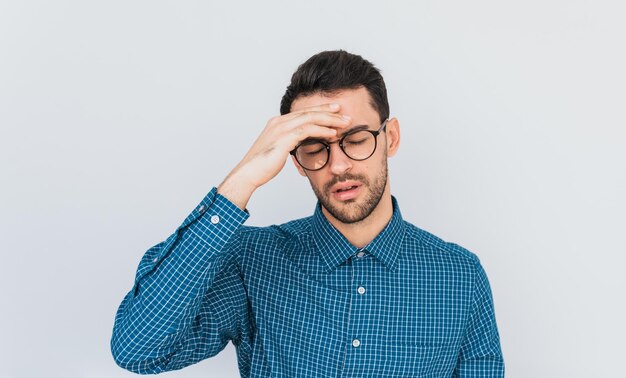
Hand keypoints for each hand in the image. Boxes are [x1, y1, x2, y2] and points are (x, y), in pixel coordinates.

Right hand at [218, 103, 350, 208]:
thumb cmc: (261, 166)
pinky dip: (322, 130)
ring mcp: (280, 129)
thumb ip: (288, 143)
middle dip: (328, 111)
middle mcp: (279, 122)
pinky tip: (332, 133)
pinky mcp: (283, 139)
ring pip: (310, 119)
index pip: (302, 113)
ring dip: (329, 120)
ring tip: (344, 123)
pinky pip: (307, 131)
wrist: (248, 173)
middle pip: (308, 112)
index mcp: (277, 123)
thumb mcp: (277, 150)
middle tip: (344, 112)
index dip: (320, 111)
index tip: (334, 111)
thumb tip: (300, 144)